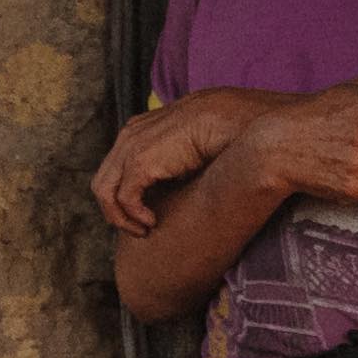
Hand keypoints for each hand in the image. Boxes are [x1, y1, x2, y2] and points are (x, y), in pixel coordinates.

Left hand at [93, 89, 273, 232]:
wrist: (253, 128)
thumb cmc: (238, 135)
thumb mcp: (200, 146)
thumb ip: (180, 160)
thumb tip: (178, 186)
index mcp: (145, 126)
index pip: (117, 165)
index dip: (125, 194)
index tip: (147, 215)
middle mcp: (133, 132)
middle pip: (104, 179)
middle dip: (117, 210)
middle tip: (142, 230)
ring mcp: (135, 144)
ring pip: (105, 190)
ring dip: (121, 218)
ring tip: (145, 231)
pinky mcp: (142, 159)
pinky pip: (123, 197)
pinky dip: (132, 216)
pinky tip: (152, 224)